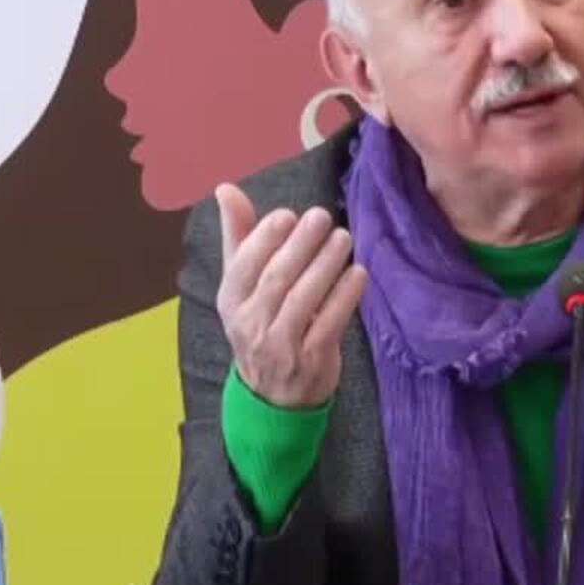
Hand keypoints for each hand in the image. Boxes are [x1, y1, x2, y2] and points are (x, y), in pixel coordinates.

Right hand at [215, 182, 368, 408]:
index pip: (244, 265)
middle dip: (300, 245)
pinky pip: (329, 324)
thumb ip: (239, 236)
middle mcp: (250, 323)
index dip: (265, 238)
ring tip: (343, 238)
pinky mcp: (311, 360)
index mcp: (231, 300)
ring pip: (303, 300)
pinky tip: (358, 273)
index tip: (288, 215)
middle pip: (276, 279)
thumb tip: (225, 188)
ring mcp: (280, 345)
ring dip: (325, 265)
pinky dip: (344, 297)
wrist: (273, 396)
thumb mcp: (243, 285)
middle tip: (322, 216)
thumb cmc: (261, 325)